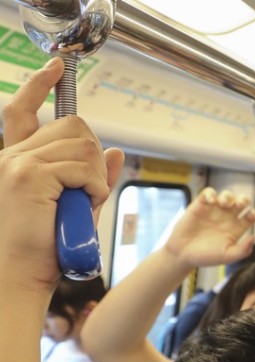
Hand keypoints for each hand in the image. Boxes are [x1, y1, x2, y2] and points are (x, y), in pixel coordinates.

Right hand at [0, 58, 123, 293]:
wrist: (22, 274)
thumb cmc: (48, 245)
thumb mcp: (77, 204)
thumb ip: (93, 176)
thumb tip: (115, 151)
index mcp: (15, 157)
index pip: (23, 108)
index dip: (40, 84)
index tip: (57, 66)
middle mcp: (11, 154)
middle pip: (72, 126)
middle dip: (94, 155)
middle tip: (89, 189)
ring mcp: (17, 162)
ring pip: (82, 144)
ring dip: (96, 175)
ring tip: (83, 202)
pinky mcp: (28, 175)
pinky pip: (81, 166)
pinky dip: (93, 186)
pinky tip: (82, 205)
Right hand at [162, 188, 254, 267]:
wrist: (182, 254)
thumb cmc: (205, 257)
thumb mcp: (227, 256)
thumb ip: (243, 249)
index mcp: (236, 229)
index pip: (250, 216)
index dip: (254, 213)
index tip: (252, 215)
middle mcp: (227, 218)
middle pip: (242, 202)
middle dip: (244, 200)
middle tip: (240, 205)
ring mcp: (214, 211)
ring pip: (227, 195)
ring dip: (228, 196)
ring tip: (224, 204)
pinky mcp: (200, 205)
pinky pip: (208, 193)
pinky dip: (211, 194)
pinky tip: (211, 201)